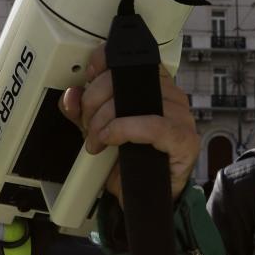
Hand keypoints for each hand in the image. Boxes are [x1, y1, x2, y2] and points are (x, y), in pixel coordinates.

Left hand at [59, 44, 199, 203]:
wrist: (149, 196)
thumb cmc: (131, 158)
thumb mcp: (99, 128)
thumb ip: (83, 111)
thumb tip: (70, 96)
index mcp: (152, 84)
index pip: (129, 58)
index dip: (103, 62)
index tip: (88, 76)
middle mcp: (168, 94)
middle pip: (124, 79)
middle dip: (94, 101)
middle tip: (86, 124)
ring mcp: (179, 115)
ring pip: (134, 100)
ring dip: (105, 120)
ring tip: (97, 139)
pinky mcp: (184, 138)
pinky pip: (152, 125)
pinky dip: (124, 129)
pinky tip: (111, 138)